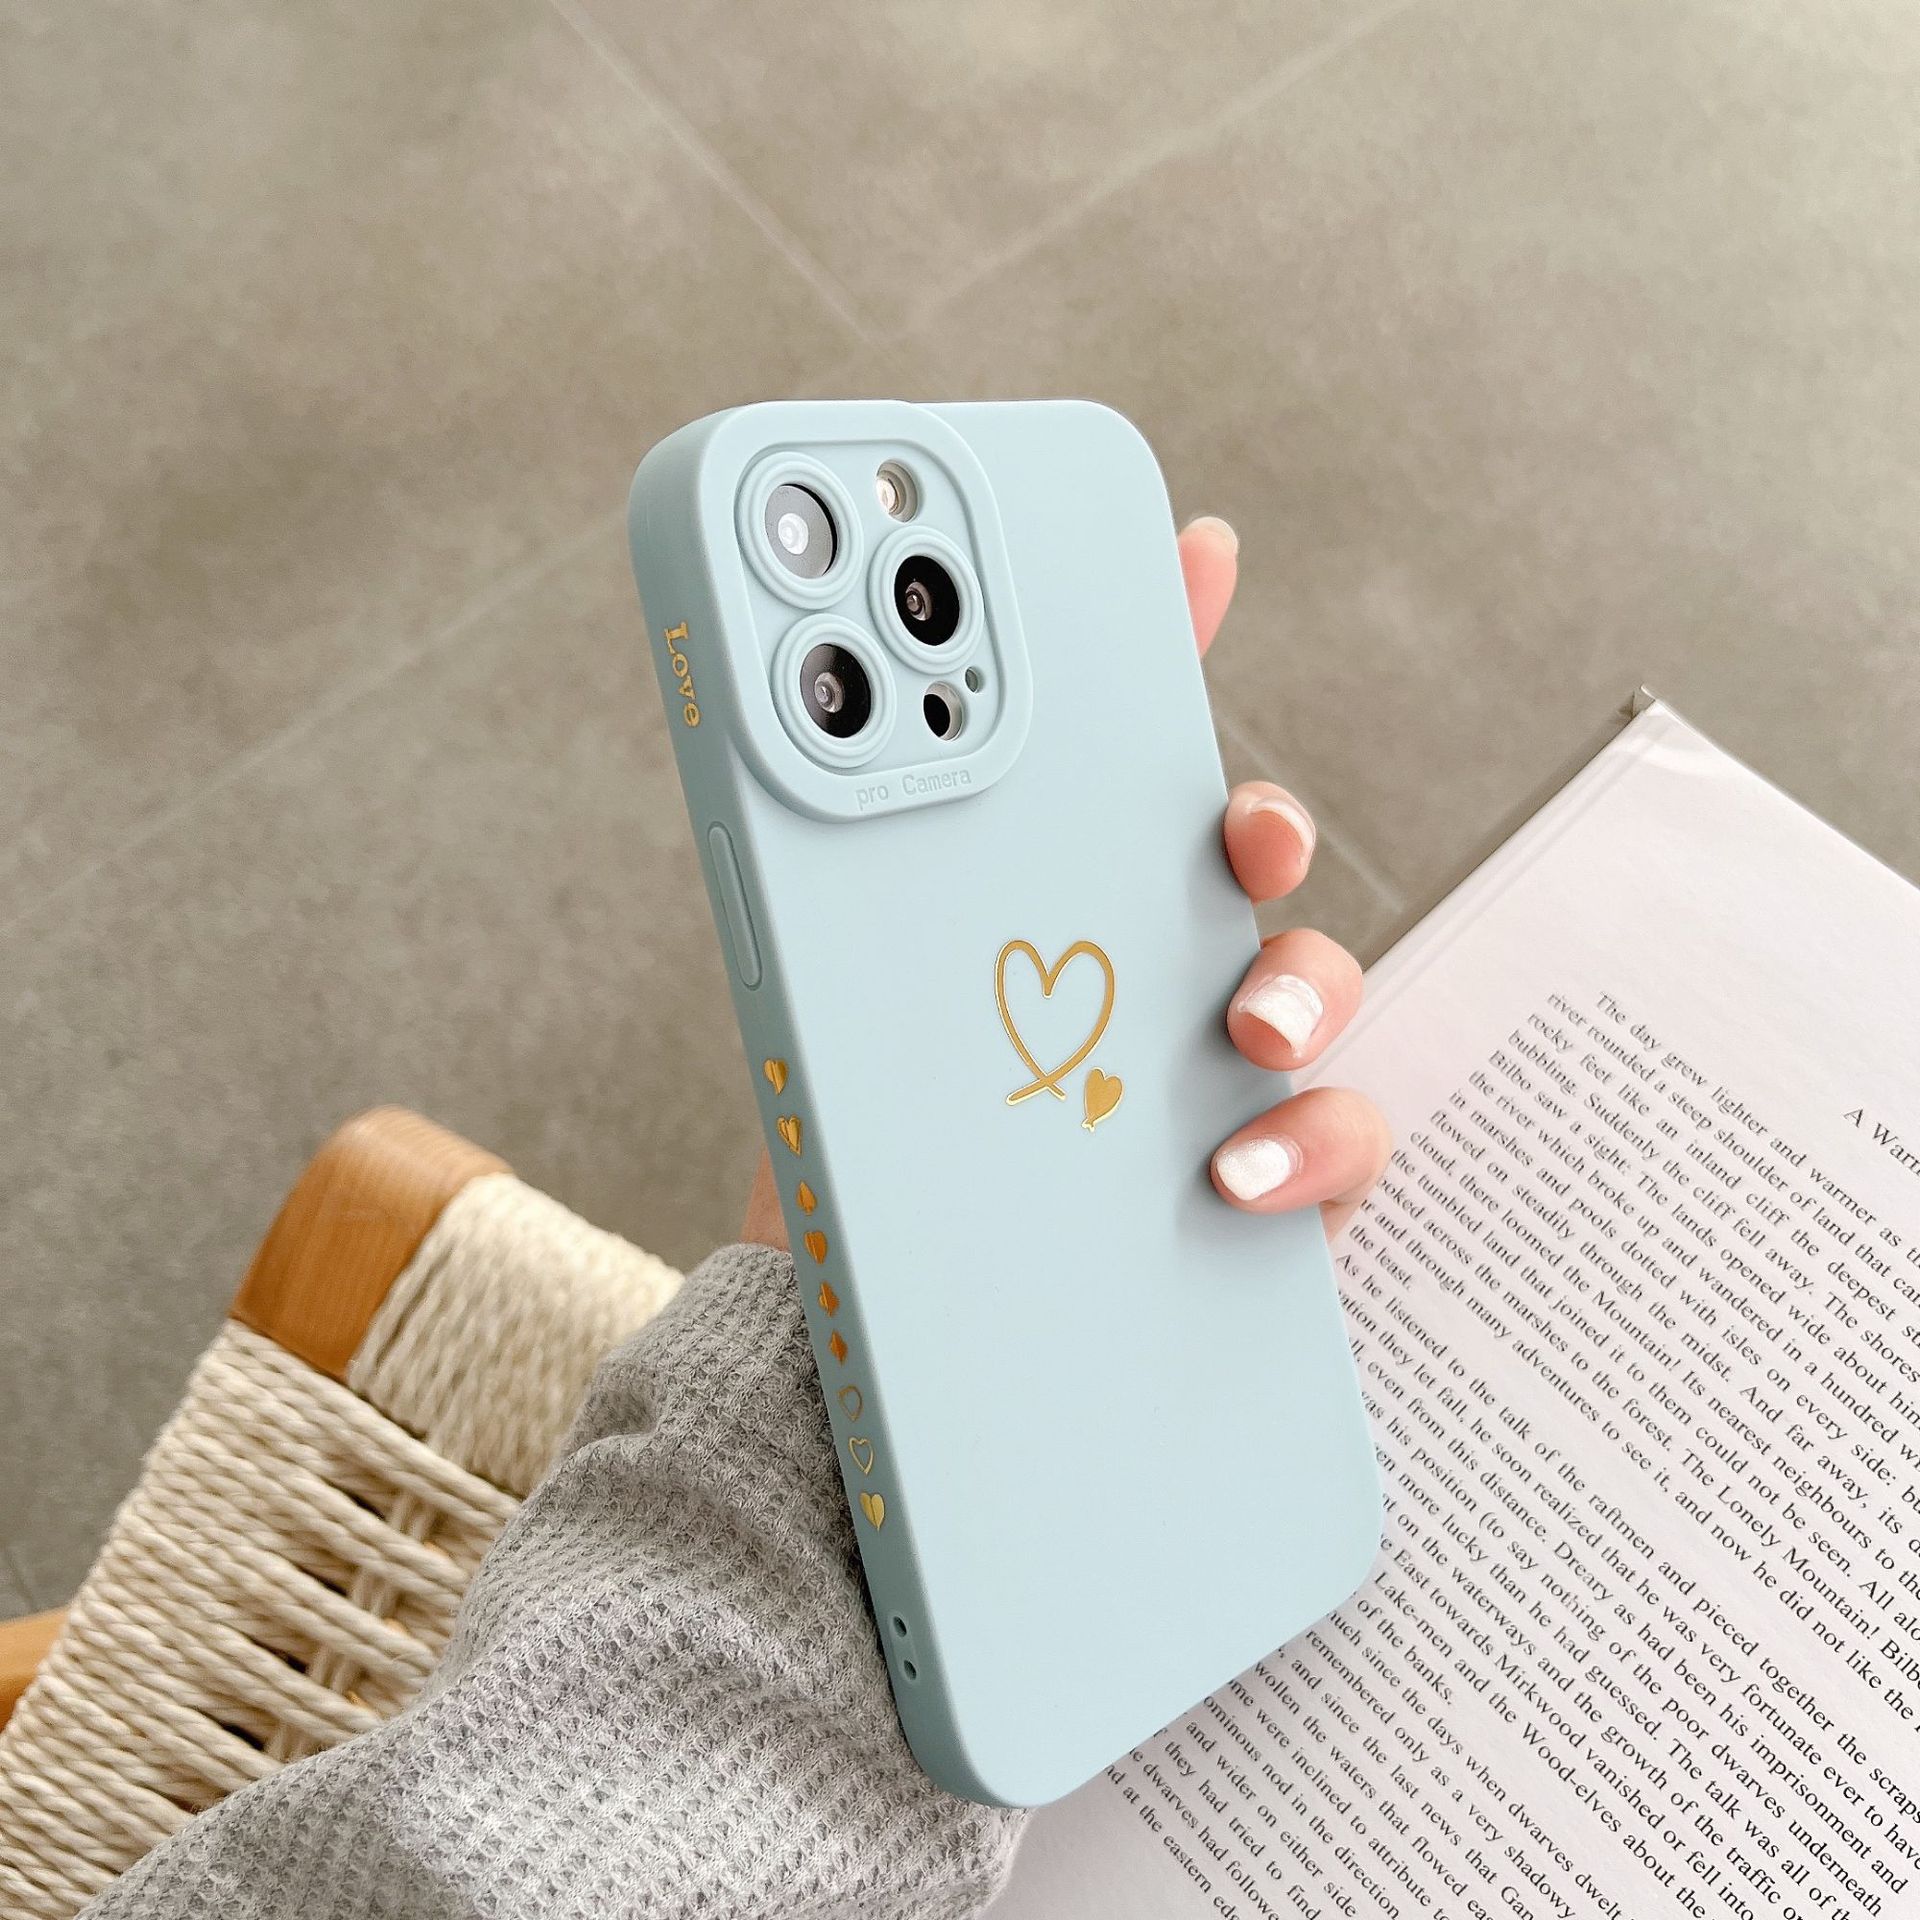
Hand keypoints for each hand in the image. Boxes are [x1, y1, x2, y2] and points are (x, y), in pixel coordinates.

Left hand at [743, 514, 1390, 1248]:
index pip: (1116, 754)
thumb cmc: (845, 1153)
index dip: (1170, 640)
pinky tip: (1236, 1176)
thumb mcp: (823, 992)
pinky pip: (1333, 1153)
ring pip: (1318, 991)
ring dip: (1306, 987)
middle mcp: (1148, 971)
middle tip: (1244, 836)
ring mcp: (1216, 1075)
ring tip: (1250, 1030)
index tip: (1193, 547)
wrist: (848, 1342)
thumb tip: (763, 695)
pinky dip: (1311, 1150)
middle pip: (1252, 864)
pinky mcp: (1258, 1194)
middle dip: (1264, 826)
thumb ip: (825, 860)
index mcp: (1052, 902)